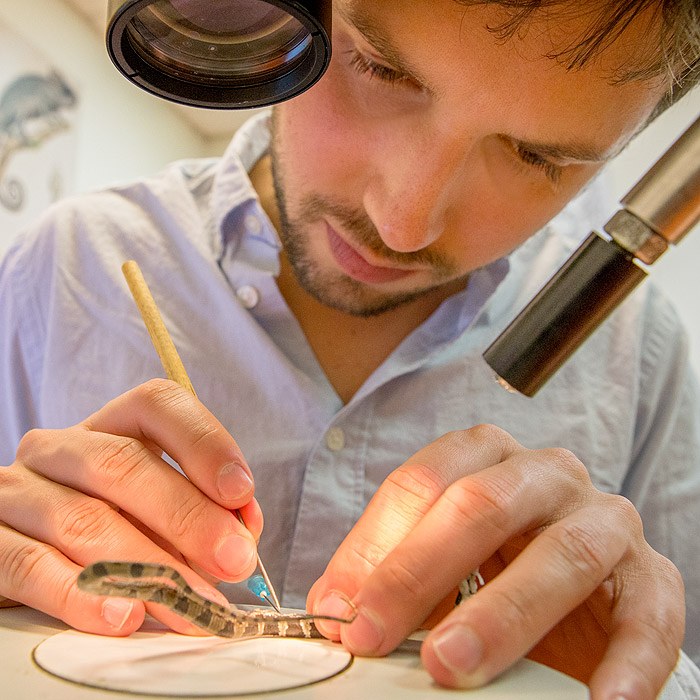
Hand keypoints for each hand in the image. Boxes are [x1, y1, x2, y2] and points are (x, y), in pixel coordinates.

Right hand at [0, 379, 261, 635]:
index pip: (158, 405)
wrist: (27, 552)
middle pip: (123, 465)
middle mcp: (61, 449)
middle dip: (187, 515)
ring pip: (83, 518)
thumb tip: (243, 529)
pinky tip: (123, 615)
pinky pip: (30, 565)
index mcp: (112, 426)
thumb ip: (206, 511)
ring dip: (147, 567)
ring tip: (190, 603)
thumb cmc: (114, 526)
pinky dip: (82, 594)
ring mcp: (18, 491)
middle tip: (232, 559)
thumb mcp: (162, 509)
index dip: (204, 443)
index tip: (241, 491)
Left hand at [307, 425, 684, 699]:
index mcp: (485, 455)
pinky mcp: (653, 577)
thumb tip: (334, 613)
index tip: (342, 612)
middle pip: (481, 504)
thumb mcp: (436, 562)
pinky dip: (626, 661)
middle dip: (420, 571)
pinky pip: (647, 615)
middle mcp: (546, 474)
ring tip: (450, 665)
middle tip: (375, 636)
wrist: (575, 597)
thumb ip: (389, 576)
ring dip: (502, 614)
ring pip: (562, 552)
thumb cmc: (492, 569)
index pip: (421, 482)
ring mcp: (604, 518)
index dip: (375, 545)